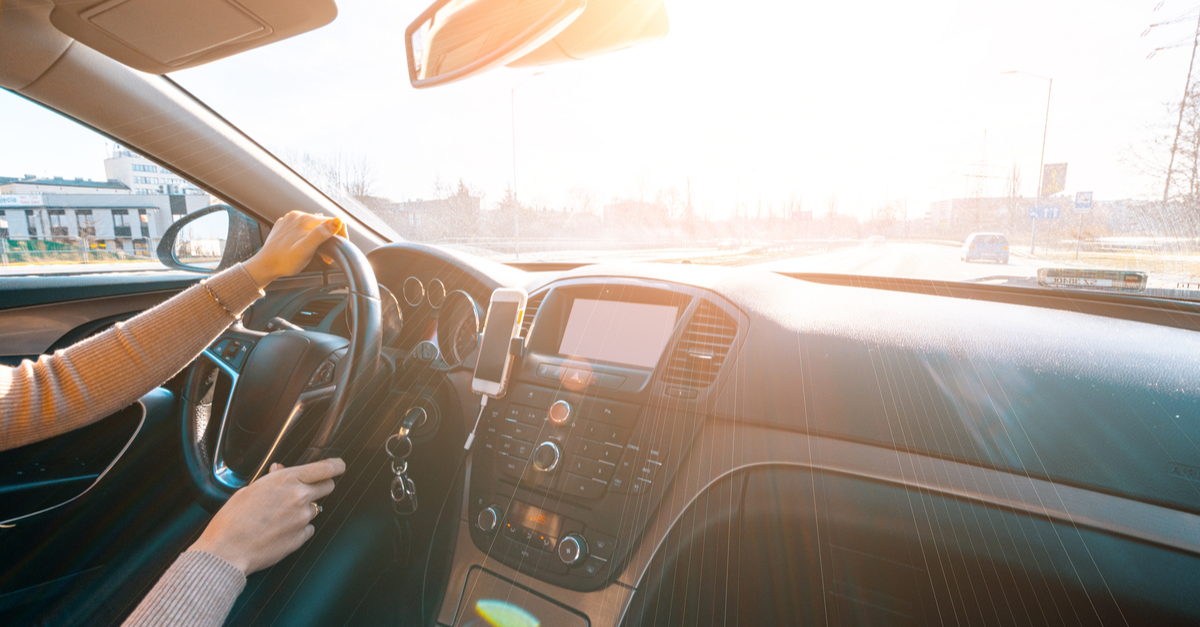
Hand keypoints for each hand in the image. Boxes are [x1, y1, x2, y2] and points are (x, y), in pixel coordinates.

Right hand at [189, 458, 345, 575]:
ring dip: (304, 509)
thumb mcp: (250, 490)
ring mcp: (302, 519)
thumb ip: (272, 479)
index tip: (337, 467)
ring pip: (315, 509)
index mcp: (288, 480)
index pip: (327, 468)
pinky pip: (308, 528)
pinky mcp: (301, 538)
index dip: (335, 466)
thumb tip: (281, 470)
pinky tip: (281, 530)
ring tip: (280, 516)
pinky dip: (299, 528)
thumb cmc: (233, 519)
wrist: (227, 551)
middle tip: (304, 490)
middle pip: (328, 486)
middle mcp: (300, 497)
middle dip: (319, 486)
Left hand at [242, 211, 346, 288]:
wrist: (264, 266)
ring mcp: (290, 220)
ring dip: (319, 237)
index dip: (340, 235)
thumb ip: (321, 234)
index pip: (334, 221)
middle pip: (324, 223)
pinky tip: (303, 247)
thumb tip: (337, 221)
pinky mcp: (285, 225)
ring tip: (315, 252)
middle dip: (329, 238)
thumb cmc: (284, 261)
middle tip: (326, 256)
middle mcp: (298, 216)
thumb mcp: (305, 250)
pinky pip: (302, 227)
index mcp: (305, 220)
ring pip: (313, 224)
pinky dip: (307, 236)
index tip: (337, 249)